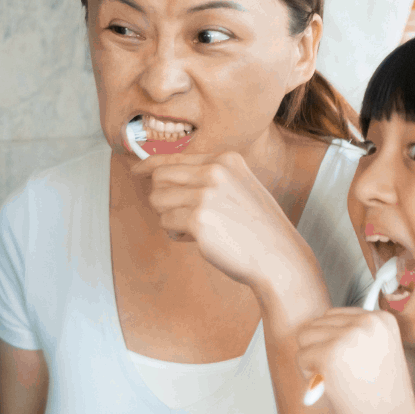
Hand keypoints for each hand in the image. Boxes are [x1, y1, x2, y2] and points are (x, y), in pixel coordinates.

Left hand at [128, 150, 314, 296]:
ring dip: (169, 217)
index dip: (150, 165)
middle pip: (160, 177)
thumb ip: (207, 177)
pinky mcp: (198, 219)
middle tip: (179, 214)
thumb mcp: (237, 187)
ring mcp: (206, 194)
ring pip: (158, 200)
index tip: (136, 171)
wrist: (277, 256)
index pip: (174, 157)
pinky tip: (198, 238)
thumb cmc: (255, 227)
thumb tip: (160, 174)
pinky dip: (176, 233)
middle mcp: (215, 172)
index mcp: (225, 160)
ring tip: (194, 227)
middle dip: (162, 198)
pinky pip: (166, 222)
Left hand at [294, 308, 414, 413]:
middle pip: (317, 323)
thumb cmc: (383, 400)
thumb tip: (316, 330)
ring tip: (335, 380)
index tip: (348, 363)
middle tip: (340, 375)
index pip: (336, 315)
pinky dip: (308, 375)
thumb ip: (353, 337)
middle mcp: (367, 322)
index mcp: (382, 319)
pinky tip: (330, 387)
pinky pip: (301, 357)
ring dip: (312, 360)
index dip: (332, 342)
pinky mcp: (330, 354)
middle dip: (320, 349)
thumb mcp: (377, 354)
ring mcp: (349, 336)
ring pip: (305, 337)